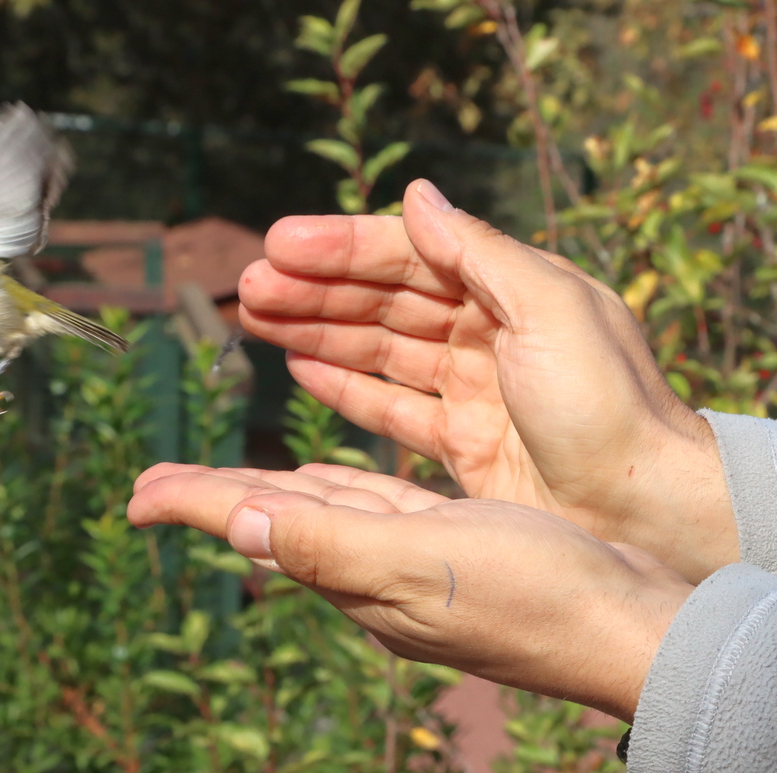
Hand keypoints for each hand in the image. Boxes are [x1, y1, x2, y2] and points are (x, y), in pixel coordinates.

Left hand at [128, 462, 692, 722]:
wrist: (627, 622)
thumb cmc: (534, 593)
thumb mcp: (421, 563)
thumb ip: (327, 543)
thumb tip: (235, 527)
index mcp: (354, 573)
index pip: (254, 525)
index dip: (193, 504)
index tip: (134, 497)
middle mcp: (370, 570)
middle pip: (272, 519)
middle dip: (213, 498)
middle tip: (155, 487)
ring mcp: (407, 560)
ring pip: (317, 510)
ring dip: (265, 490)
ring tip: (221, 481)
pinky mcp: (446, 545)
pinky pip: (370, 506)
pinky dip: (337, 487)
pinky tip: (324, 481)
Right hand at [238, 180, 734, 581]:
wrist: (644, 512)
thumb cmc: (608, 408)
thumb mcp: (552, 312)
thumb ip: (480, 253)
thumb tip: (416, 194)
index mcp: (513, 290)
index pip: (410, 255)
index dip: (341, 248)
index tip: (278, 244)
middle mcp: (490, 333)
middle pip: (384, 300)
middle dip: (314, 290)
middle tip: (248, 286)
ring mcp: (473, 390)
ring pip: (378, 350)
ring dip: (316, 332)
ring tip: (256, 319)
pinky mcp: (463, 445)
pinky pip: (392, 406)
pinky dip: (347, 387)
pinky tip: (302, 368)